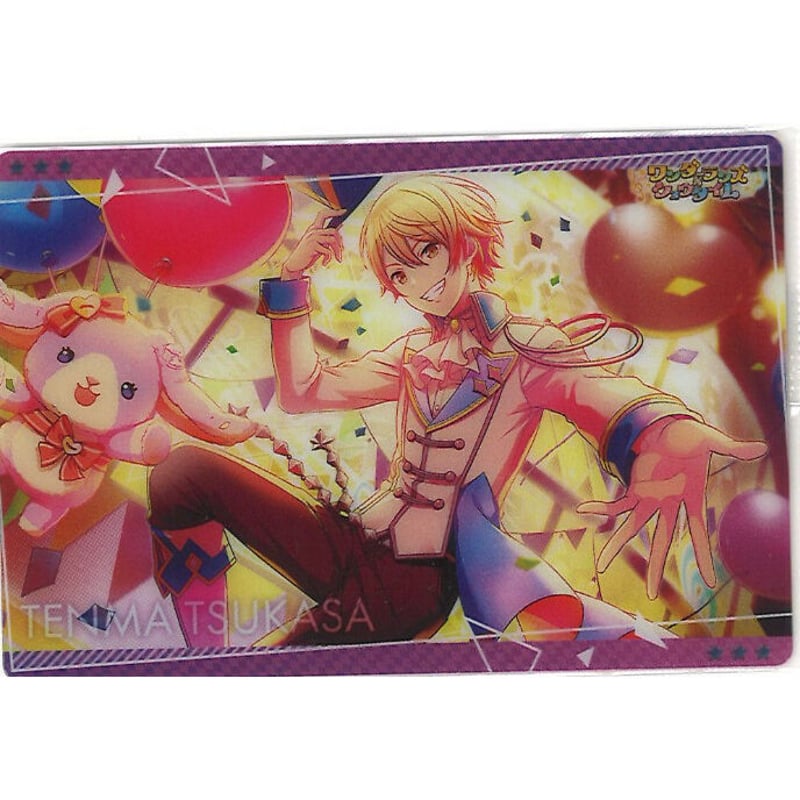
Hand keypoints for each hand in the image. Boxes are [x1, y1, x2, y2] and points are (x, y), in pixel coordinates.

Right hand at [281, 208, 345, 279]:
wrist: (295, 264)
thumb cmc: (308, 254)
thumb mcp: (319, 243)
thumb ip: (328, 235)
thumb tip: (340, 225)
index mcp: (314, 228)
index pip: (323, 214)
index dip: (334, 212)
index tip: (344, 211)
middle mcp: (313, 230)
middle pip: (333, 231)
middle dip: (340, 242)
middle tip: (342, 251)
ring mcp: (312, 237)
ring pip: (332, 240)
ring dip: (337, 251)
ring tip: (337, 259)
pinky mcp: (312, 246)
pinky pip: (327, 251)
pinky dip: (329, 259)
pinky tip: (324, 263)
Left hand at [578, 418, 767, 599]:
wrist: (671, 429)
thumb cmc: (692, 437)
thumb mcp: (713, 440)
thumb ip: (734, 448)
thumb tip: (762, 448)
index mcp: (690, 497)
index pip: (698, 532)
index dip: (704, 556)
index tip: (713, 582)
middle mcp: (668, 504)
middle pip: (660, 540)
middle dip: (656, 567)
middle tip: (651, 595)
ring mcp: (649, 499)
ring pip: (631, 528)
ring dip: (616, 546)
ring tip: (601, 567)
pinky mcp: (635, 489)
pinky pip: (615, 503)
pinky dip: (600, 506)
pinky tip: (583, 509)